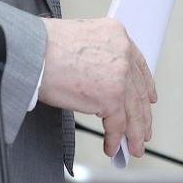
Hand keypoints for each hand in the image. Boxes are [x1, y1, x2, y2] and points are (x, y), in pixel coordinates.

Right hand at [38, 18, 156, 156]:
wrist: (32, 52)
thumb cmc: (43, 46)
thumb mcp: (80, 41)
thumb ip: (97, 57)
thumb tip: (99, 82)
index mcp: (117, 35)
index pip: (138, 65)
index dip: (146, 86)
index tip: (150, 100)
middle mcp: (123, 53)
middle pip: (138, 91)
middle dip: (142, 116)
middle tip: (143, 132)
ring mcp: (120, 75)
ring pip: (133, 111)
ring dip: (134, 133)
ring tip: (133, 147)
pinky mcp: (111, 97)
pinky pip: (117, 124)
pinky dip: (114, 139)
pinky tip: (111, 147)